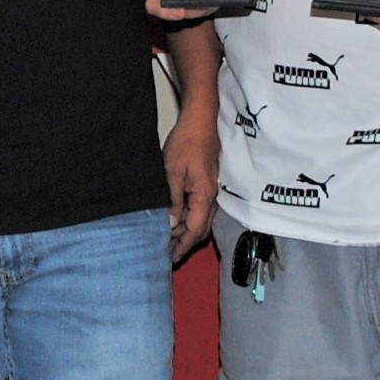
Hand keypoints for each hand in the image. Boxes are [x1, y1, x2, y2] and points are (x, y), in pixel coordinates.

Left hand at [164, 100, 219, 262]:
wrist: (201, 121)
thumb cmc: (187, 142)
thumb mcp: (172, 171)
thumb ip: (171, 199)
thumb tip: (169, 223)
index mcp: (204, 196)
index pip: (195, 231)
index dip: (182, 246)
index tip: (170, 258)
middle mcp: (212, 198)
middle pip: (200, 230)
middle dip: (185, 245)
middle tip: (168, 256)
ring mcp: (211, 192)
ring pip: (201, 221)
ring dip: (186, 234)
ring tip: (169, 243)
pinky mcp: (206, 185)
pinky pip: (199, 211)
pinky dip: (188, 220)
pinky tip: (176, 221)